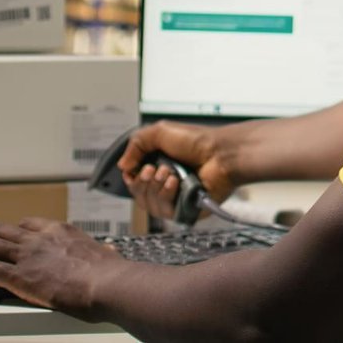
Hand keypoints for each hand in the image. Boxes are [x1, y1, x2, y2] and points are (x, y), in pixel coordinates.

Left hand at [0, 218, 126, 318]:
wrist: (110, 284)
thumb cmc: (112, 276)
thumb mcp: (107, 258)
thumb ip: (102, 254)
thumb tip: (110, 254)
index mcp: (60, 232)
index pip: (27, 224)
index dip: (9, 231)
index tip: (1, 236)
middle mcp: (40, 239)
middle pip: (1, 231)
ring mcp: (28, 256)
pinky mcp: (20, 276)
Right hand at [117, 121, 237, 220]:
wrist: (219, 153)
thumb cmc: (196, 141)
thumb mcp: (159, 132)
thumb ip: (136, 144)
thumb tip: (123, 166)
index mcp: (159, 166)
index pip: (135, 181)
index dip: (131, 178)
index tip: (134, 170)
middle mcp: (165, 184)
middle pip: (138, 195)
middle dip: (142, 182)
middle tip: (153, 169)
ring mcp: (175, 198)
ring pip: (149, 205)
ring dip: (155, 187)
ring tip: (168, 173)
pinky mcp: (185, 210)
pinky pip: (164, 211)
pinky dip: (166, 195)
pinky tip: (175, 182)